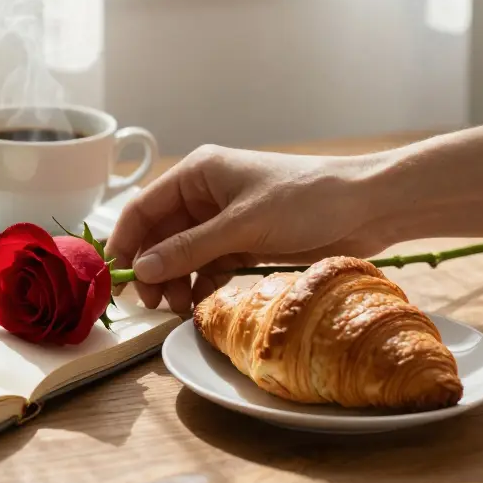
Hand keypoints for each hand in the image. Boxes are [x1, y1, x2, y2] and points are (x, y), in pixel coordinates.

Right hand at [106, 145, 389, 315]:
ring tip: (179, 309)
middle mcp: (206, 194)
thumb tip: (142, 270)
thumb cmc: (306, 200)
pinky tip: (201, 303)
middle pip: (160, 234)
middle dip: (153, 268)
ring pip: (183, 254)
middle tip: (151, 305)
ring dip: (177, 281)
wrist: (367, 207)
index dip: (125, 242)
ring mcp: (225, 219)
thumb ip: (189, 248)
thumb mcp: (242, 226)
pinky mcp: (245, 241)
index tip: (115, 278)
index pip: (143, 207)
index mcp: (198, 174)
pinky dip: (202, 284)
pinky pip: (209, 265)